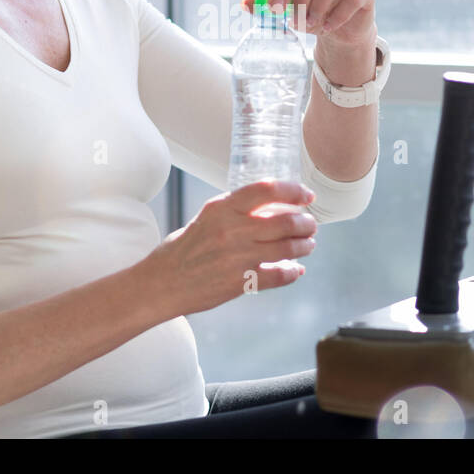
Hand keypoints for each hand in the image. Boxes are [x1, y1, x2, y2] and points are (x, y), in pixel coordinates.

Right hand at [146, 180, 317, 316]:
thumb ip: (235, 211)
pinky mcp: (240, 282)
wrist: (162, 283)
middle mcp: (232, 230)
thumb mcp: (206, 218)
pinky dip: (292, 272)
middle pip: (285, 221)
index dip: (293, 191)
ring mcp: (237, 257)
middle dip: (305, 223)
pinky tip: (295, 270)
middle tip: (311, 225)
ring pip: (287, 248)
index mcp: (222, 208)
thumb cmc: (183, 249)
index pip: (267, 189)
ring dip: (304, 246)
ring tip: (308, 245)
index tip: (306, 196)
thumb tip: (269, 207)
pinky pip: (278, 275)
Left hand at [240, 0, 377, 49]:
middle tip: (295, 20)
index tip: (275, 8)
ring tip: (311, 24)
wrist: (339, 29)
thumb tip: (245, 4)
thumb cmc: (311, 11)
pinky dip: (337, 14)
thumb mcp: (288, 7)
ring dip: (319, 5)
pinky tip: (327, 27)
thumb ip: (269, 2)